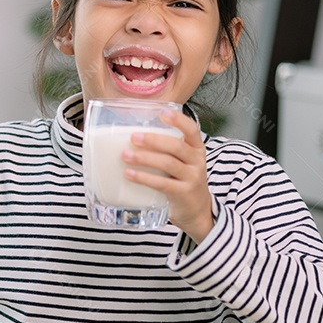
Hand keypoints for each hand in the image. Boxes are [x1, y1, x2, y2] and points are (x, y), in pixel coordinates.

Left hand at [121, 110, 213, 242]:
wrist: (197, 210)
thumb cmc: (183, 180)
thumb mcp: (183, 162)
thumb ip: (166, 149)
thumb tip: (135, 135)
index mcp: (196, 148)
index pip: (191, 130)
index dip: (178, 120)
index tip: (162, 112)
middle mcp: (197, 161)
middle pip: (176, 146)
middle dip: (153, 140)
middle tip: (133, 137)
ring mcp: (191, 177)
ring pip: (167, 163)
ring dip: (144, 158)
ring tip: (125, 156)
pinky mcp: (182, 193)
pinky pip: (161, 183)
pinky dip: (144, 178)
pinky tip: (129, 174)